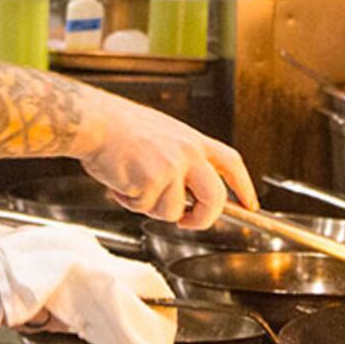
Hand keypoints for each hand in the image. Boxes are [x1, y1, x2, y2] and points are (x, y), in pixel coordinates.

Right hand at [74, 91, 257, 231]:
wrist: (94, 121)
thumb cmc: (118, 127)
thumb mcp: (161, 135)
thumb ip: (178, 160)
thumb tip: (183, 194)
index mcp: (191, 140)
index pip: (231, 163)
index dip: (243, 186)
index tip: (249, 204)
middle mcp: (187, 153)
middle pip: (215, 197)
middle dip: (204, 218)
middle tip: (188, 222)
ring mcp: (172, 168)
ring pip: (172, 211)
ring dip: (149, 205)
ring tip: (131, 183)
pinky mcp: (152, 182)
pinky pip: (144, 208)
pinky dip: (129, 201)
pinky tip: (119, 180)